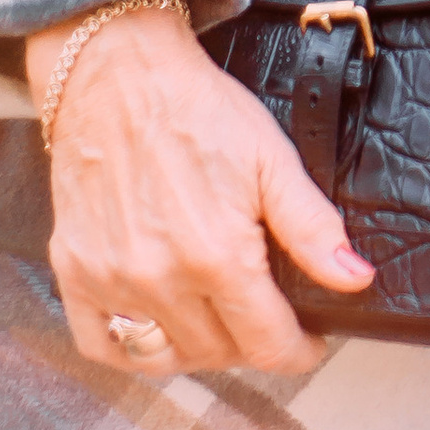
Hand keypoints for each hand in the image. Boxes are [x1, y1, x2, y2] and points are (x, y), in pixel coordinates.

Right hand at [26, 3, 373, 376]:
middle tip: (263, 312)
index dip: (299, 351)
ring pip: (164, 357)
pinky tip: (157, 324)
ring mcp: (111, 279)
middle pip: (219, 353)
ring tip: (216, 319)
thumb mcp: (273, 159)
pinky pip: (101, 346)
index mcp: (218, 255)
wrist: (119, 72)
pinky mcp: (73, 272)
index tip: (308, 342)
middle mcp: (160, 278)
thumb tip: (355, 280)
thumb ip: (313, 228)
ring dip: (198, 350)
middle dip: (252, 341)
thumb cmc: (198, 110)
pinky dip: (131, 349)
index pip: (267, 344)